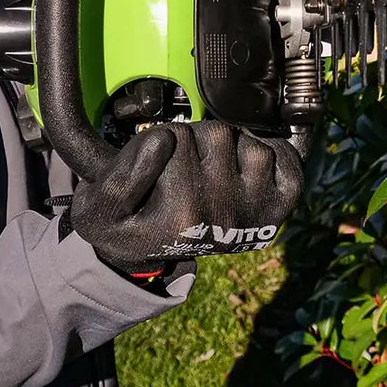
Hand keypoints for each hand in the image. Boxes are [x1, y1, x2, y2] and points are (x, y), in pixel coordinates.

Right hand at [66, 119, 303, 275]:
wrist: (150, 252)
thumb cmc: (126, 224)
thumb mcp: (100, 210)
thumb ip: (121, 178)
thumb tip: (163, 140)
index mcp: (182, 213)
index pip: (177, 136)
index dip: (162, 137)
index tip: (154, 158)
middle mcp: (224, 215)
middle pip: (217, 134)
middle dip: (197, 139)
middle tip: (183, 163)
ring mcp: (254, 214)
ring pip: (250, 144)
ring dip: (232, 147)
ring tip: (211, 166)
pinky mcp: (274, 213)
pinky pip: (285, 162)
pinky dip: (272, 155)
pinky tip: (245, 166)